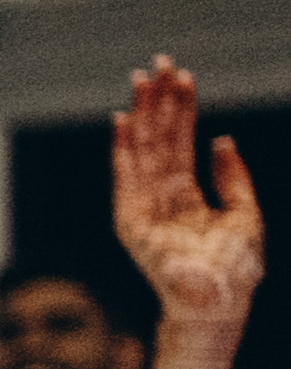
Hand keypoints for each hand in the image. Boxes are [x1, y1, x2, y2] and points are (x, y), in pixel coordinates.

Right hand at [117, 55, 258, 368]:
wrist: (220, 305)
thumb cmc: (235, 270)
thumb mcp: (246, 215)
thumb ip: (233, 178)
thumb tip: (222, 140)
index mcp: (187, 196)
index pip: (180, 142)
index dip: (182, 109)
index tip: (182, 76)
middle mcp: (161, 197)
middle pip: (158, 139)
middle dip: (158, 101)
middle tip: (159, 63)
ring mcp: (144, 208)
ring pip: (142, 150)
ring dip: (141, 114)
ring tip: (143, 79)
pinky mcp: (132, 222)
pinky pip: (125, 177)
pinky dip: (122, 149)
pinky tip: (123, 121)